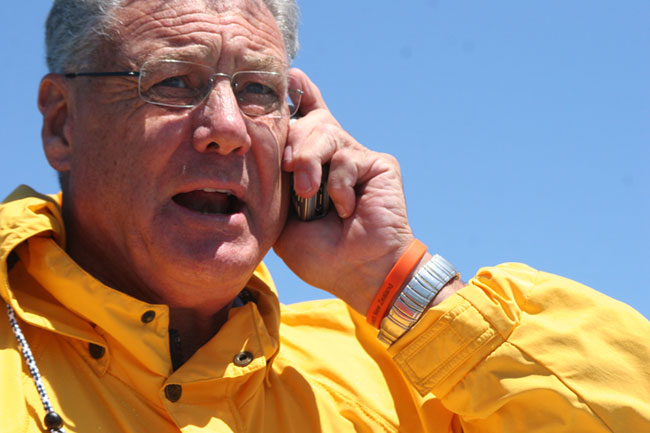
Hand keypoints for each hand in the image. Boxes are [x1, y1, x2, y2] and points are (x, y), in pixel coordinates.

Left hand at [274, 69, 414, 314]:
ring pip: (326, 133)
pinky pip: (348, 158)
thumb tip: (273, 151)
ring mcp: (357, 157)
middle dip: (293, 144)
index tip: (290, 74)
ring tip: (309, 192)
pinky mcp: (379, 163)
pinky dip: (340, 188)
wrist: (356, 272)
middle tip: (289, 170)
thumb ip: (276, 182)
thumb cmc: (318, 252)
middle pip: (307, 122)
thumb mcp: (282, 216)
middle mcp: (334, 155)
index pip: (303, 119)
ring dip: (311, 162)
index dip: (298, 95)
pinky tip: (346, 210)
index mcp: (311, 165)